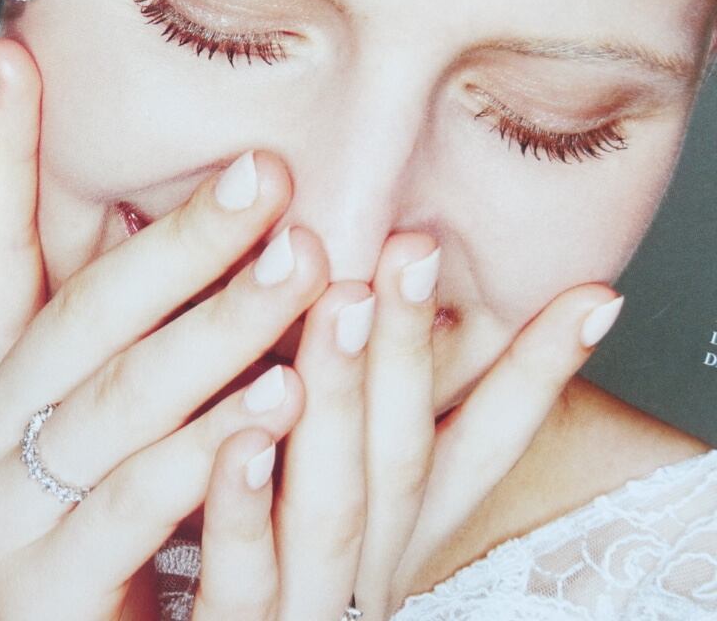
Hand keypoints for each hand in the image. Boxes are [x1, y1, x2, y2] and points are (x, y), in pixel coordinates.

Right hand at [0, 40, 328, 619]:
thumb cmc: (50, 502)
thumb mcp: (53, 389)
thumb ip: (69, 283)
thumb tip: (64, 129)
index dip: (8, 161)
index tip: (27, 71)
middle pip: (88, 321)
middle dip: (181, 248)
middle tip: (269, 181)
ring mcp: (1, 516)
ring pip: (121, 406)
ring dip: (217, 334)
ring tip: (304, 272)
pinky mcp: (40, 594)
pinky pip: (129, 512)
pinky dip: (204, 460)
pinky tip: (277, 408)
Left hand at [189, 232, 623, 620]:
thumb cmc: (266, 561)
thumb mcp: (324, 488)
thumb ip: (350, 413)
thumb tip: (371, 295)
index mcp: (397, 529)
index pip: (483, 447)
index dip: (537, 376)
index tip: (591, 298)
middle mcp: (368, 566)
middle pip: (404, 455)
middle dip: (410, 347)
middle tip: (411, 247)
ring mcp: (305, 605)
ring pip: (335, 505)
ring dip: (339, 399)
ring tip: (343, 304)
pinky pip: (243, 577)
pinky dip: (245, 508)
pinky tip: (241, 440)